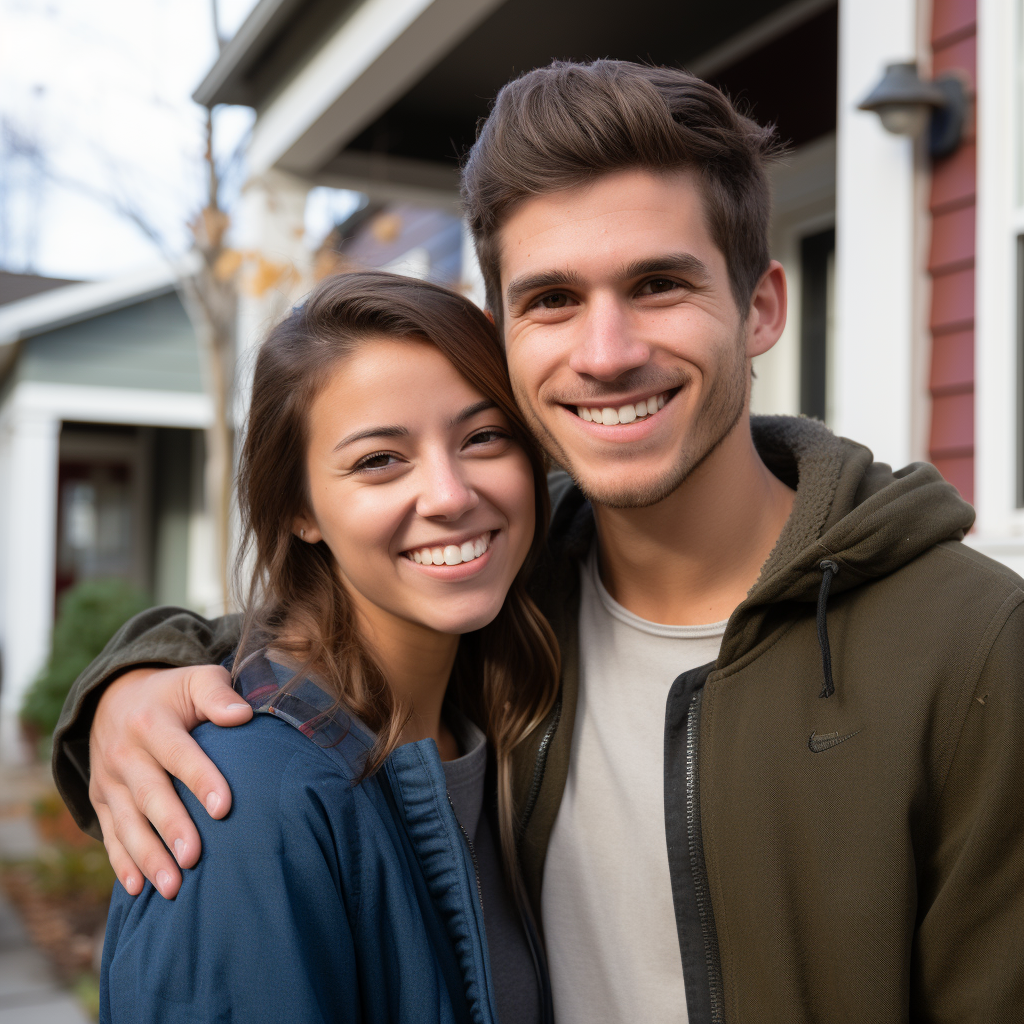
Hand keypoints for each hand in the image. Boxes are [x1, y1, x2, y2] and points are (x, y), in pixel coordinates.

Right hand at [89, 665, 252, 898]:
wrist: (114, 698)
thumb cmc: (173, 694)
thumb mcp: (196, 679)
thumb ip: (218, 694)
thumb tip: (242, 715)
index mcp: (152, 722)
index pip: (179, 754)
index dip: (201, 779)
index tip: (224, 807)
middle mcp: (125, 753)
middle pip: (150, 795)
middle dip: (172, 828)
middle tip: (194, 859)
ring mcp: (109, 780)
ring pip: (127, 823)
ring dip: (148, 857)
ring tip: (172, 887)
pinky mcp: (100, 800)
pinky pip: (110, 834)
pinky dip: (121, 863)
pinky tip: (137, 889)